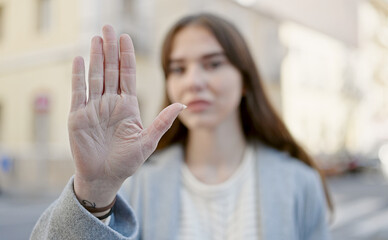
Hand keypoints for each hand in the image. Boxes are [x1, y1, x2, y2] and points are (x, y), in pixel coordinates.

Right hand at [69, 25, 183, 206]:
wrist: (104, 177)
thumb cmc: (127, 162)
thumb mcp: (148, 141)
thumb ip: (162, 122)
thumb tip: (182, 104)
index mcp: (128, 106)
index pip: (128, 76)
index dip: (127, 57)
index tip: (126, 38)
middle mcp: (110, 103)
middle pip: (111, 71)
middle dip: (110, 50)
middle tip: (109, 28)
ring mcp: (94, 108)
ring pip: (95, 76)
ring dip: (96, 57)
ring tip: (97, 38)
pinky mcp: (78, 116)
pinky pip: (78, 92)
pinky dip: (78, 76)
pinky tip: (80, 59)